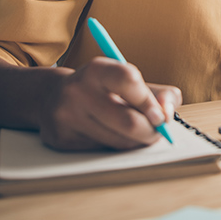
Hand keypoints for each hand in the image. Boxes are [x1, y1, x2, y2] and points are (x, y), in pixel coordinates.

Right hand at [39, 57, 181, 150]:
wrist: (53, 97)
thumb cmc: (102, 88)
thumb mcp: (129, 80)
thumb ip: (158, 93)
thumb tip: (168, 113)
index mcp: (97, 69)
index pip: (129, 80)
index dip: (149, 101)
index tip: (161, 115)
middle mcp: (78, 91)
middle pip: (127, 121)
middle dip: (150, 130)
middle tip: (158, 130)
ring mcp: (67, 116)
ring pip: (118, 141)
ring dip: (137, 141)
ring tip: (140, 133)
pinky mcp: (62, 139)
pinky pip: (103, 151)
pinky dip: (118, 147)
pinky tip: (117, 136)